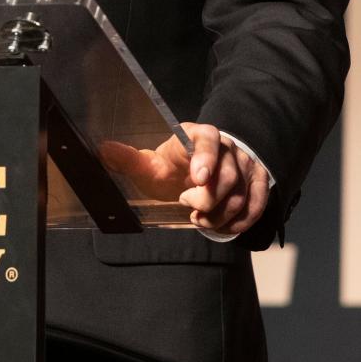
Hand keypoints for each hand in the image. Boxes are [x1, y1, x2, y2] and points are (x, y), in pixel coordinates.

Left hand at [100, 122, 269, 235]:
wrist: (197, 171)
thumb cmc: (170, 167)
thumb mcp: (149, 163)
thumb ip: (128, 159)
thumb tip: (103, 150)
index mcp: (198, 135)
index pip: (207, 140)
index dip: (205, 158)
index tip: (197, 179)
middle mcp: (226, 146)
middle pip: (226, 177)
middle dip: (205, 201)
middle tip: (187, 206)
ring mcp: (245, 164)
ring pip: (241, 196)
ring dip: (220, 216)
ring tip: (199, 219)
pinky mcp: (257, 182)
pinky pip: (256, 206)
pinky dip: (240, 222)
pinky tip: (222, 226)